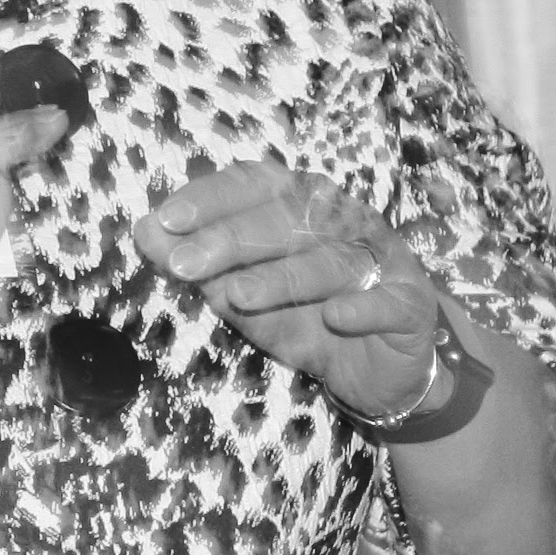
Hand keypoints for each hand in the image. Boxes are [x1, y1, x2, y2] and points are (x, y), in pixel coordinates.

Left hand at [131, 162, 443, 417]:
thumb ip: (199, 264)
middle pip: (288, 218)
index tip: (165, 219)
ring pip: (331, 261)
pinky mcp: (411, 305)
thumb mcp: (242, 293)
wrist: (378, 371)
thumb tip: (144, 232)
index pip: (256, 183)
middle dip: (232, 239)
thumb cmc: (303, 318)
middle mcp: (344, 220)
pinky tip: (337, 316)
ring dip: (283, 277)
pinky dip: (364, 307)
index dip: (211, 197)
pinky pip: (389, 302)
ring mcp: (382, 260)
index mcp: (302, 203)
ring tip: (237, 297)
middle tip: (185, 265)